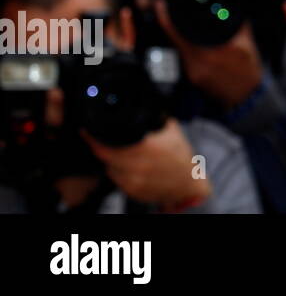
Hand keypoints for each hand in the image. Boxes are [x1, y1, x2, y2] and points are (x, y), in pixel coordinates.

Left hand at [83, 117, 211, 209]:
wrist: (188, 182)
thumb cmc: (181, 157)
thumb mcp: (172, 130)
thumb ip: (155, 117)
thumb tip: (142, 103)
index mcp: (148, 148)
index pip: (108, 145)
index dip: (94, 138)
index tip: (86, 131)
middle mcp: (138, 166)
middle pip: (104, 156)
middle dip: (99, 146)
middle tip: (97, 138)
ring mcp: (134, 181)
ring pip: (108, 167)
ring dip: (110, 158)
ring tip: (121, 151)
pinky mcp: (132, 192)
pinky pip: (116, 178)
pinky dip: (118, 170)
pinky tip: (129, 164)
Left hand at [154, 0, 264, 108]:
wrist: (248, 96)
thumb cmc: (248, 72)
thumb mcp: (247, 44)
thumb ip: (238, 24)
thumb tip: (233, 7)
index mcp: (209, 54)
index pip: (179, 33)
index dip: (167, 18)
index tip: (161, 5)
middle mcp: (197, 65)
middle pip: (175, 40)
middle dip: (172, 25)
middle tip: (170, 11)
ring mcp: (193, 73)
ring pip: (179, 48)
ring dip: (179, 36)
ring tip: (183, 25)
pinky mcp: (193, 77)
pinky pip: (185, 57)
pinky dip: (187, 47)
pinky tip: (193, 42)